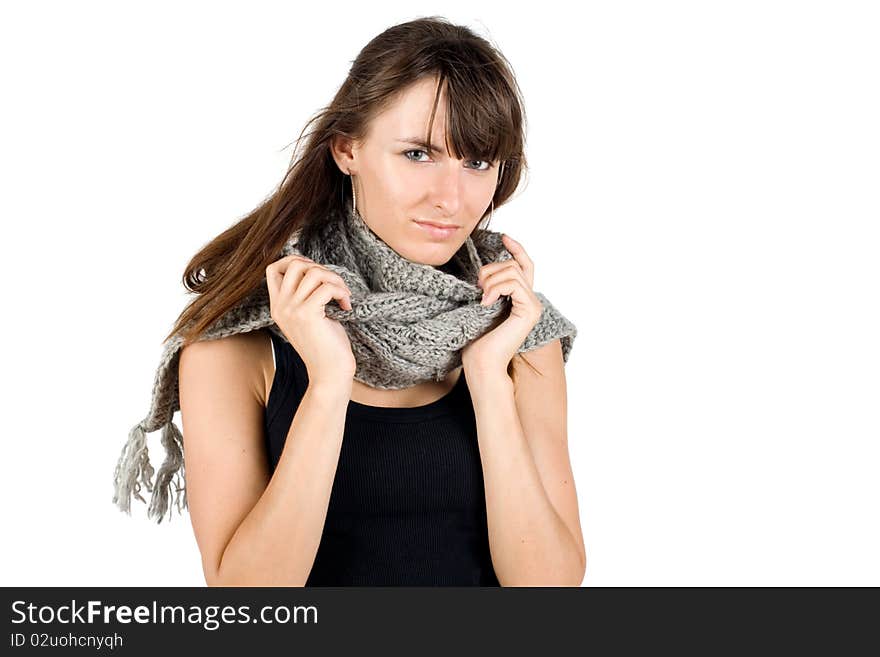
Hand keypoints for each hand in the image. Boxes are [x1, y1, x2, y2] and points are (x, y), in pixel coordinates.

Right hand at [266, 254, 355, 386]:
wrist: (329, 373)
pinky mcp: (307, 315)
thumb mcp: (309, 315)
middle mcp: (280, 307)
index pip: (274, 269)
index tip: (317, 273)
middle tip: (334, 285)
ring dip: (335, 280)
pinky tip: (346, 305)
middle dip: (320, 268)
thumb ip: (305, 294)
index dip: (295, 261)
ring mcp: (292, 310)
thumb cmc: (326, 345)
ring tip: (343, 296)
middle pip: (294, 264)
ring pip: (313, 272)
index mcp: (277, 306)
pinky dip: (341, 292)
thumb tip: (314, 268)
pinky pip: (326, 287)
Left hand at [461, 234, 542, 375]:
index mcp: (520, 300)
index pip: (525, 265)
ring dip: (490, 281)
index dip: (516, 248)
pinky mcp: (530, 310)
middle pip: (513, 265)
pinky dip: (495, 289)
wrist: (481, 364)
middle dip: (489, 271)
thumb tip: (484, 270)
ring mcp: (533, 305)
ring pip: (512, 272)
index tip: (504, 237)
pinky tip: (486, 303)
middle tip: (477, 290)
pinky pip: (513, 283)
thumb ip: (489, 287)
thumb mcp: (480, 306)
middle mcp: (531, 301)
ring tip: (481, 299)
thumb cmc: (476, 341)